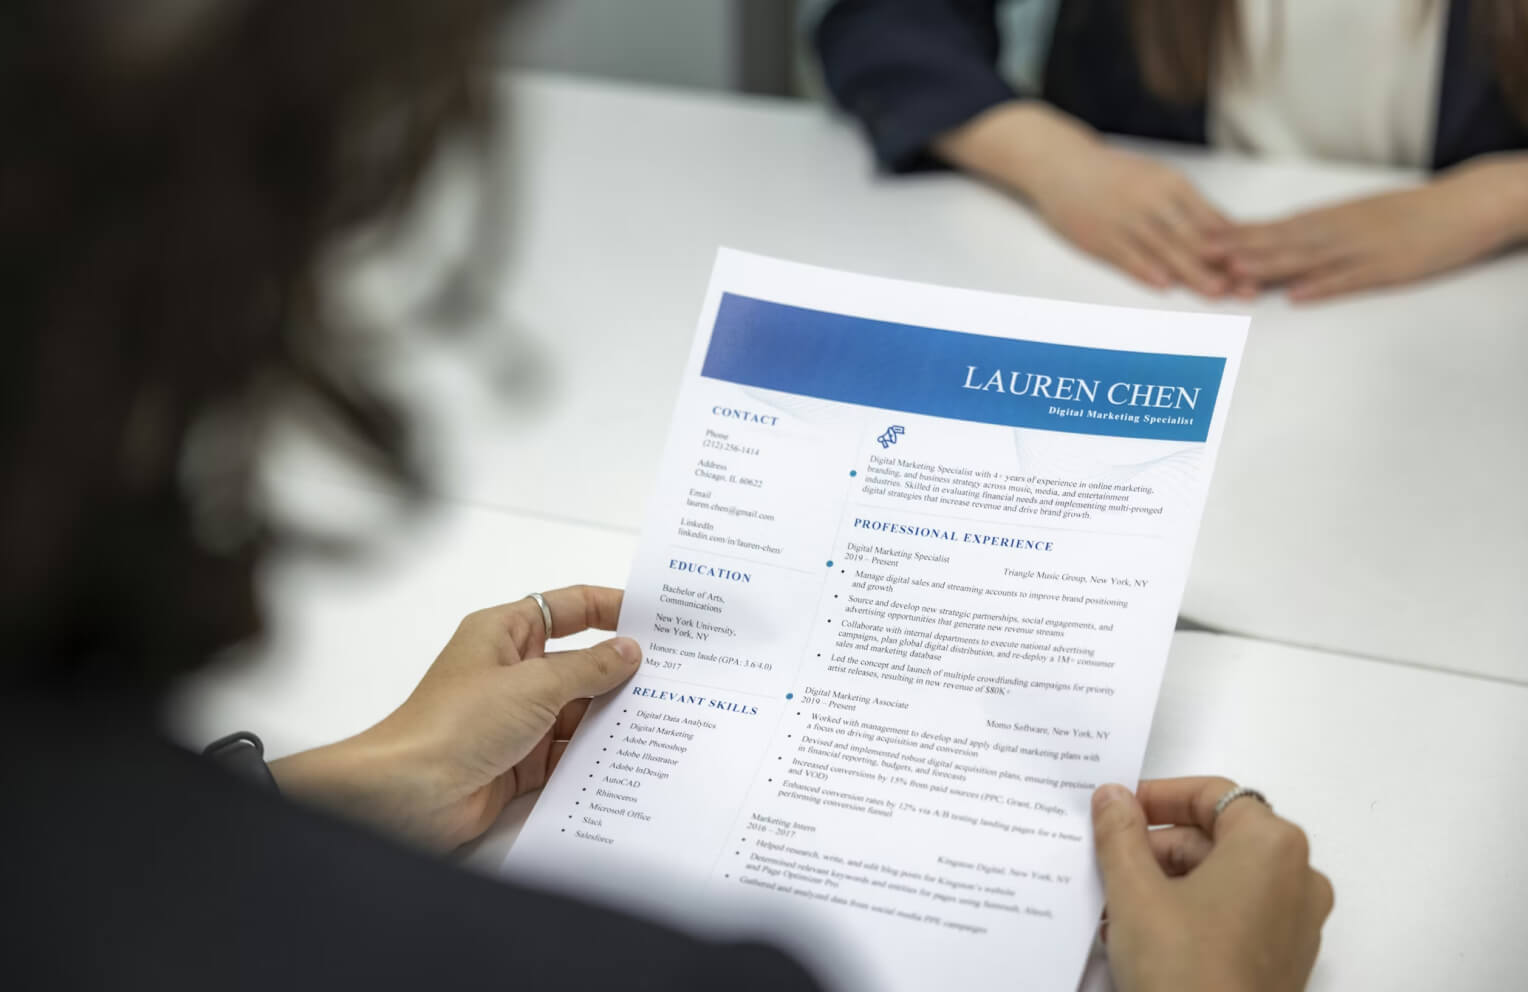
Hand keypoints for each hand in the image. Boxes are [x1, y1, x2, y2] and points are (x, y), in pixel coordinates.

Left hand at [270, 585, 640, 849]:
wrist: (409, 795)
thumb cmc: (454, 724)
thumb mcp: (533, 684)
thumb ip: (588, 668)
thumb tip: (628, 652)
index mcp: (505, 634)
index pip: (568, 609)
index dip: (610, 608)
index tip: (655, 617)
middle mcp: (512, 672)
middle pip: (580, 663)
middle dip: (621, 670)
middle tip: (674, 673)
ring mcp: (517, 719)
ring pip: (579, 710)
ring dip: (612, 716)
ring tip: (665, 716)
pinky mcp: (522, 762)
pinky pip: (569, 752)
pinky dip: (596, 755)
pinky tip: (632, 756)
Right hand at [1024, 141, 1235, 296]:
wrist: (1061, 164)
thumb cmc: (1114, 176)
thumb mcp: (1156, 180)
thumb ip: (1188, 206)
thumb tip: (1227, 233)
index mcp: (1172, 184)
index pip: (1211, 220)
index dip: (1237, 246)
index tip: (1262, 266)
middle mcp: (1152, 200)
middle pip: (1194, 237)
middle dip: (1223, 265)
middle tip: (1248, 287)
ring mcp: (1125, 218)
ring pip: (1164, 249)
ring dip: (1192, 272)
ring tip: (1216, 292)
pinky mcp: (1099, 236)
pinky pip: (1127, 255)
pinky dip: (1145, 269)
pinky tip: (1163, 284)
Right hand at [1092, 777, 1333, 991]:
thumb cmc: (1180, 968)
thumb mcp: (1134, 892)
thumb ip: (1120, 833)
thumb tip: (1112, 795)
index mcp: (1272, 846)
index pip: (1212, 795)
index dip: (1157, 797)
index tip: (1114, 813)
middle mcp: (1299, 877)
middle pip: (1219, 836)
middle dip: (1158, 846)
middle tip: (1107, 863)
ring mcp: (1298, 924)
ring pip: (1225, 878)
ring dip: (1169, 881)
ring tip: (1117, 905)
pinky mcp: (1287, 962)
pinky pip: (1237, 915)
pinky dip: (1194, 912)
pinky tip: (1145, 935)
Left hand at [1214, 155, 1527, 300]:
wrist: (1464, 205)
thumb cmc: (1405, 214)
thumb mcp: (1353, 217)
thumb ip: (1313, 232)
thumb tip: (1273, 245)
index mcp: (1325, 219)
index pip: (1269, 228)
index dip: (1231, 237)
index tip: (1194, 242)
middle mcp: (1335, 231)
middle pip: (1277, 243)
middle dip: (1236, 252)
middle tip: (1197, 258)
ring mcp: (1360, 250)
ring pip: (1306, 259)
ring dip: (1270, 267)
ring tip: (1235, 274)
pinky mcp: (1386, 269)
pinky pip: (1350, 279)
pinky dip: (1323, 287)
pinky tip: (1298, 296)